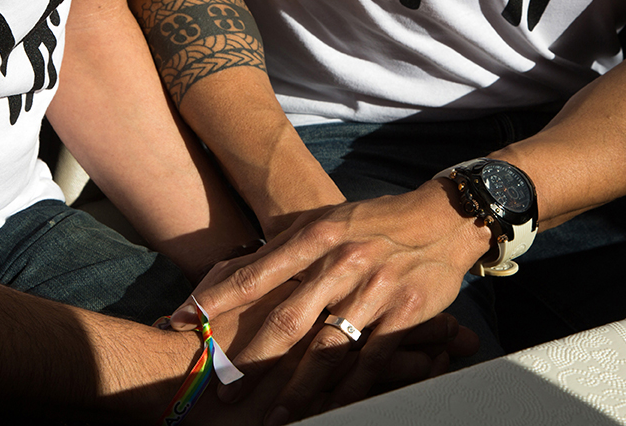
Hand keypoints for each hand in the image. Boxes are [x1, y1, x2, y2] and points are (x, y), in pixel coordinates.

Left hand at [169, 180, 489, 423]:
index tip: (182, 320)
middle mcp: (341, 262)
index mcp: (316, 235)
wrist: (443, 218)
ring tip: (273, 415)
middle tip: (222, 390)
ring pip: (327, 348)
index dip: (216, 300)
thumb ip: (286, 247)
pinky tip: (330, 408)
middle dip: (250, 360)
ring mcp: (374, 288)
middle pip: (286, 320)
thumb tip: (236, 271)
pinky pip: (371, 360)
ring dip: (297, 388)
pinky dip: (348, 389)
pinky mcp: (404, 313)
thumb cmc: (375, 221)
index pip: (254, 273)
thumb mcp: (328, 220)